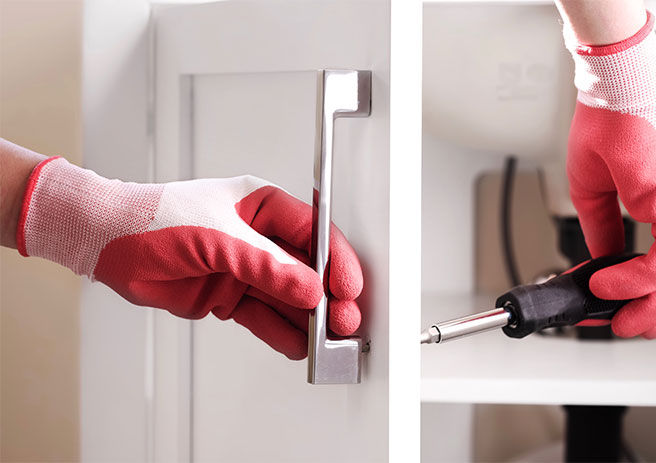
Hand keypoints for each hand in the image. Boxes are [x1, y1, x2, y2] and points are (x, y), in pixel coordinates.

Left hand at [17, 157, 362, 358]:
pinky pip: (263, 316)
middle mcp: (258, 238)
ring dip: (307, 318)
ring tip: (325, 340)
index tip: (349, 285)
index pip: (313, 232)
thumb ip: (267, 266)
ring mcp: (245, 268)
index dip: (336, 259)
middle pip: (306, 269)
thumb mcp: (218, 237)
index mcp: (261, 206)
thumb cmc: (155, 219)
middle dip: (327, 295)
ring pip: (287, 296)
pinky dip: (280, 332)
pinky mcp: (229, 296)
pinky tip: (298, 344)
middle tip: (344, 320)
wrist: (108, 243)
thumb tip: (309, 288)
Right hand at [564, 12, 655, 337]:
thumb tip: (603, 261)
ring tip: (614, 319)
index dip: (638, 294)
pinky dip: (635, 281)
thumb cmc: (606, 131)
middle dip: (650, 315)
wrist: (611, 98)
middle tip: (620, 326)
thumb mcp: (596, 196)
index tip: (608, 306)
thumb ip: (604, 232)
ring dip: (646, 307)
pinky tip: (607, 284)